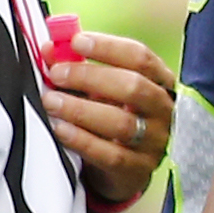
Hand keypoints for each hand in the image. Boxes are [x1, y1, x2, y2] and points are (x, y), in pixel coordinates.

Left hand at [36, 19, 177, 207]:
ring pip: (121, 123)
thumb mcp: (101, 89)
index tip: (76, 42)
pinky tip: (60, 128)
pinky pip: (110, 155)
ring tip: (51, 101)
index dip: (108, 47)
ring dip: (80, 109)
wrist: (125, 167)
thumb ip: (78, 67)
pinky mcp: (139, 169)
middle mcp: (164, 111)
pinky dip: (81, 139)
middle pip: (134, 87)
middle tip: (57, 74)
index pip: (141, 58)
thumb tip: (49, 49)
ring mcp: (155, 142)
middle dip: (90, 77)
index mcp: (160, 83)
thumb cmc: (112, 115)